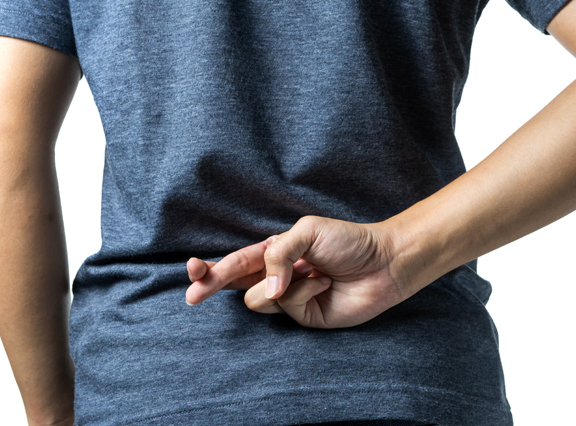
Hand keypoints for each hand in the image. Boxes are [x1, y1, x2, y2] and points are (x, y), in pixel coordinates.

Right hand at [185, 216, 409, 327]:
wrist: (383, 263)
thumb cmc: (348, 241)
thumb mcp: (307, 232)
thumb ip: (277, 255)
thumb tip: (266, 288)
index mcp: (275, 252)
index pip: (236, 262)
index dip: (210, 269)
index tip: (191, 270)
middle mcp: (278, 276)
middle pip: (234, 286)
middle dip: (211, 286)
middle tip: (194, 295)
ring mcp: (290, 298)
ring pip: (258, 299)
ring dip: (282, 283)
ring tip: (313, 272)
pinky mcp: (304, 316)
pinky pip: (287, 307)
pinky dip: (305, 292)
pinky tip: (325, 283)